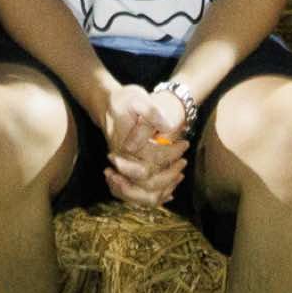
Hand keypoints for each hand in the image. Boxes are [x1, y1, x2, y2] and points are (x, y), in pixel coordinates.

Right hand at [99, 83, 187, 206]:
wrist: (107, 105)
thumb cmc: (125, 101)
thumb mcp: (137, 98)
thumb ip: (151, 112)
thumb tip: (167, 127)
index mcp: (125, 145)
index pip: (152, 159)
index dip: (172, 153)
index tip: (184, 143)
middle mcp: (121, 161)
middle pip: (146, 183)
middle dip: (169, 175)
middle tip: (183, 161)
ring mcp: (121, 168)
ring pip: (142, 194)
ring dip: (164, 188)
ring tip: (179, 174)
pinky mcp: (124, 171)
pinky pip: (138, 194)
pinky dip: (156, 194)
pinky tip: (170, 188)